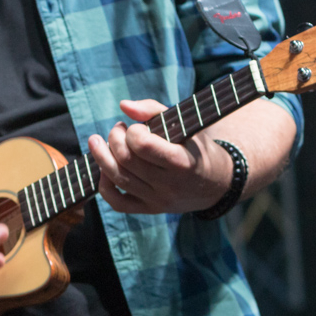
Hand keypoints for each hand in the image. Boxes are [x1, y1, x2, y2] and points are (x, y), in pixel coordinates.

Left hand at [88, 98, 235, 214]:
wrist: (216, 183)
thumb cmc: (196, 147)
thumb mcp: (185, 124)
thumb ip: (154, 109)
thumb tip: (123, 105)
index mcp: (182, 161)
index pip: (143, 145)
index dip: (132, 131)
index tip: (137, 127)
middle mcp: (170, 185)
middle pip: (126, 160)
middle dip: (114, 138)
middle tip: (118, 129)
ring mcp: (159, 201)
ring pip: (118, 179)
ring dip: (102, 156)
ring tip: (100, 141)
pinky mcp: (150, 210)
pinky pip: (118, 203)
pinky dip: (104, 185)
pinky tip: (104, 168)